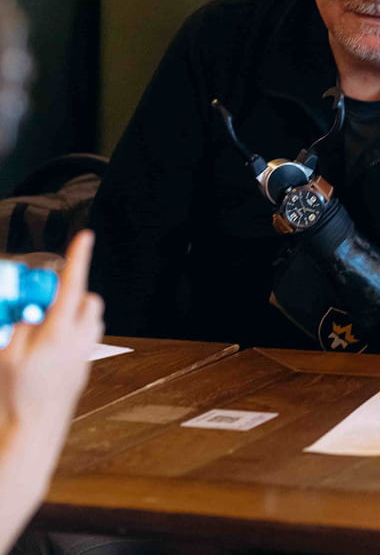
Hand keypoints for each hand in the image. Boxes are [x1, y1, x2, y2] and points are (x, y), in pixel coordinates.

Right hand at [0, 229, 102, 551]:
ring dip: (70, 312)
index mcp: (59, 332)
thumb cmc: (18, 391)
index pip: (71, 286)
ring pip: (89, 315)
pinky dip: (70, 330)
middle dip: (67, 293)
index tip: (85, 236)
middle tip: (40, 303)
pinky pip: (84, 333)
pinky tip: (49, 347)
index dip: (78, 258)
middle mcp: (80, 338)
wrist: (37, 426)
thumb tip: (30, 308)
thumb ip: (20, 324)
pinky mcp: (87, 361)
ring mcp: (87, 350)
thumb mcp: (8, 352)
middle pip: (86, 298)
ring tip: (42, 330)